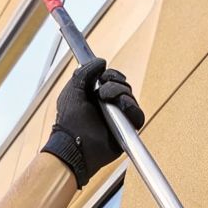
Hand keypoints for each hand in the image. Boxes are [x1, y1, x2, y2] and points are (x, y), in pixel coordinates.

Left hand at [42, 58, 144, 187]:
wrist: (74, 145)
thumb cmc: (69, 122)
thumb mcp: (73, 90)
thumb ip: (85, 72)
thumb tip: (101, 62)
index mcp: (96, 96)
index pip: (113, 79)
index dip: (111, 75)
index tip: (103, 77)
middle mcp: (109, 106)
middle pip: (124, 86)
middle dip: (115, 84)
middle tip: (103, 92)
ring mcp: (119, 118)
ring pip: (131, 98)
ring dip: (121, 94)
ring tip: (108, 100)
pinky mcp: (127, 130)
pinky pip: (138, 116)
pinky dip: (133, 109)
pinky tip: (122, 107)